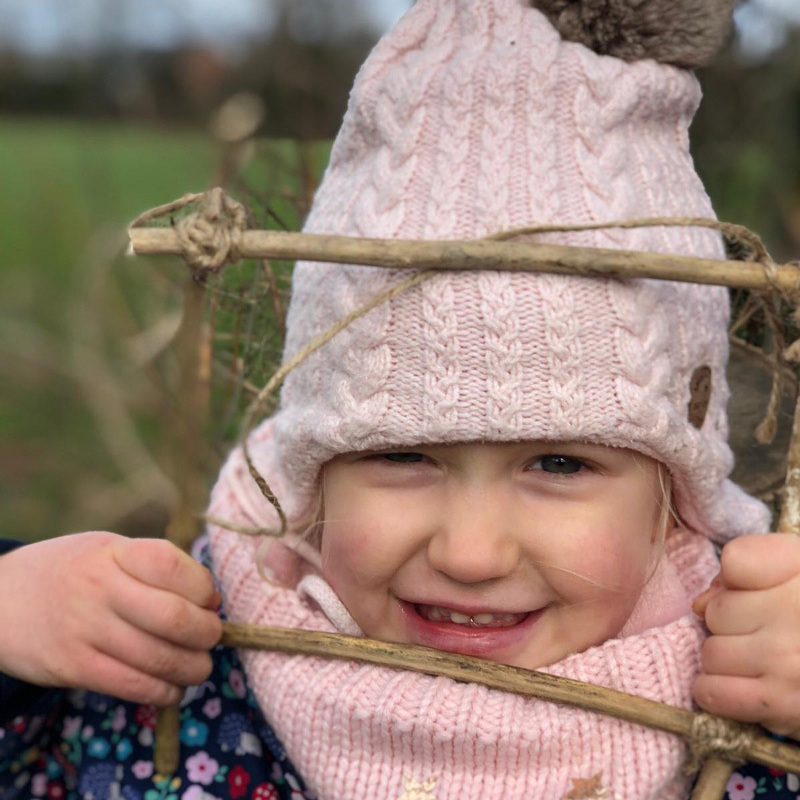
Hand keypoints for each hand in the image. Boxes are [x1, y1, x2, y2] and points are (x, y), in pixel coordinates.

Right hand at [0, 532, 221, 705]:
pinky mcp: (73, 668)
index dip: (203, 587)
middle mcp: (99, 589)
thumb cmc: (70, 572)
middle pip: (174, 617)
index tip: (208, 599)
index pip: (173, 566)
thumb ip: (156, 566)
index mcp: (113, 552)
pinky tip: (171, 688)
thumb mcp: (107, 551)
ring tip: (198, 667)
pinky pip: (132, 686)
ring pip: (158, 658)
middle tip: (211, 637)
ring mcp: (85, 630)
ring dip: (193, 668)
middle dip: (207, 633)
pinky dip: (163, 692)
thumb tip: (211, 599)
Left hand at [693, 533, 799, 737]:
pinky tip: (735, 685)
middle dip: (730, 623)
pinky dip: (714, 691)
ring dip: (724, 659)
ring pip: (711, 653)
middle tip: (762, 633)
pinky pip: (715, 694)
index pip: (736, 561)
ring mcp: (789, 662)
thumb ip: (754, 566)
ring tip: (756, 661)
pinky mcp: (786, 706)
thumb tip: (701, 603)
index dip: (738, 579)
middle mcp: (795, 614)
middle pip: (716, 611)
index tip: (756, 593)